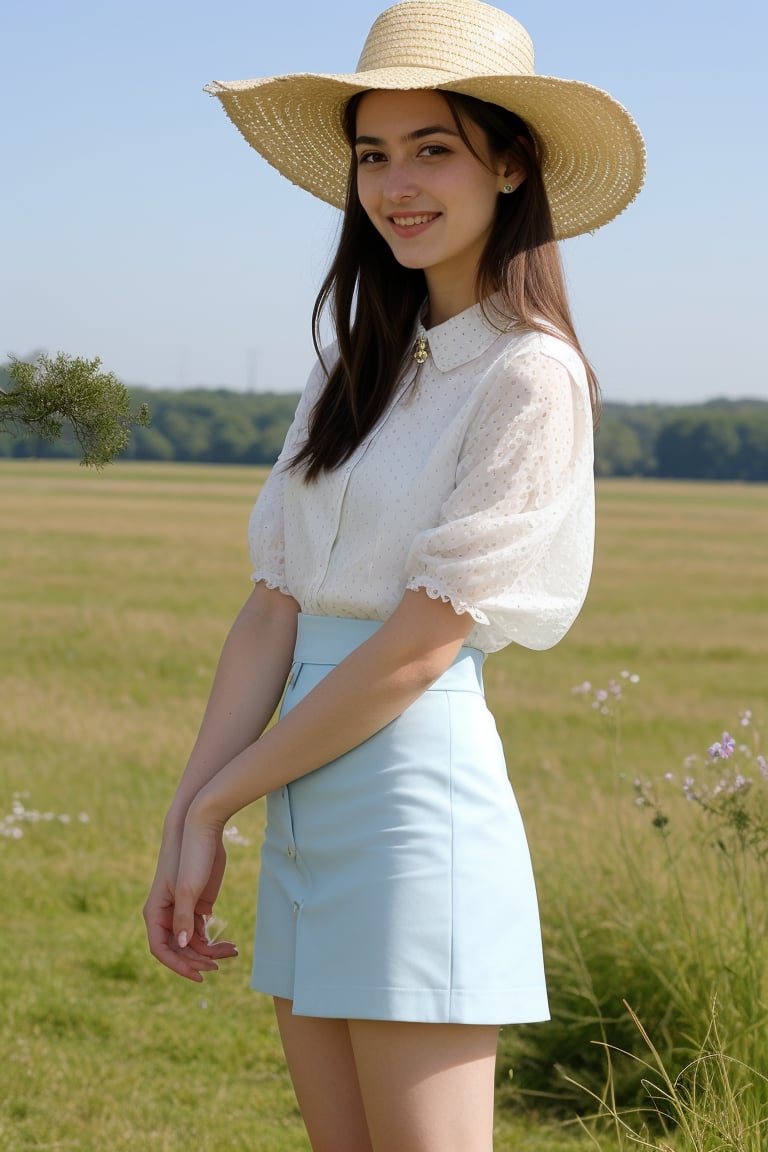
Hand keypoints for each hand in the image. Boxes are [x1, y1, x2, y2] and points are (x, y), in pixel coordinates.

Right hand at [144, 825, 237, 982]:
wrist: (203, 830)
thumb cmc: (191, 856)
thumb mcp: (187, 889)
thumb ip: (183, 917)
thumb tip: (183, 946)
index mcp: (155, 912)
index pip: (161, 949)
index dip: (178, 965)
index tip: (199, 975)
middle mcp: (167, 915)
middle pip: (179, 949)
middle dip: (197, 960)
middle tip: (218, 966)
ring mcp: (183, 911)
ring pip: (193, 943)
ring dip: (210, 952)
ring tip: (233, 952)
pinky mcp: (198, 906)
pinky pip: (203, 933)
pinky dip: (214, 941)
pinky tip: (230, 946)